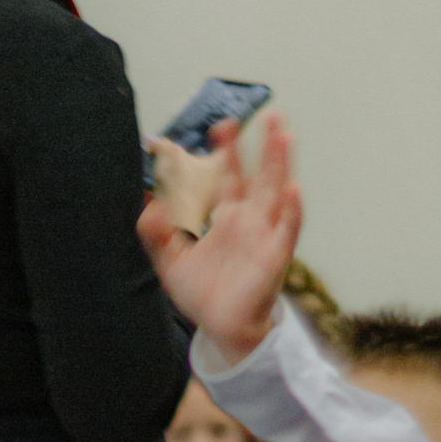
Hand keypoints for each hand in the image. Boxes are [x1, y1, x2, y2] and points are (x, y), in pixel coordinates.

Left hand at [138, 111, 297, 363]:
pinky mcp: (274, 257)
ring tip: (286, 136)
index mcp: (228, 216)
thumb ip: (157, 235)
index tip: (224, 124)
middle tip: (272, 114)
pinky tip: (293, 190)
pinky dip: (291, 212)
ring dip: (283, 166)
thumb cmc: (202, 292)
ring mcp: (265, 236)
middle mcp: (250, 220)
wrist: (220, 327)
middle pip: (261, 175)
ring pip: (277, 194)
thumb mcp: (170, 261)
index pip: (231, 175)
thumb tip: (147, 207)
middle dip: (267, 147)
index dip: (228, 150)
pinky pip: (286, 231)